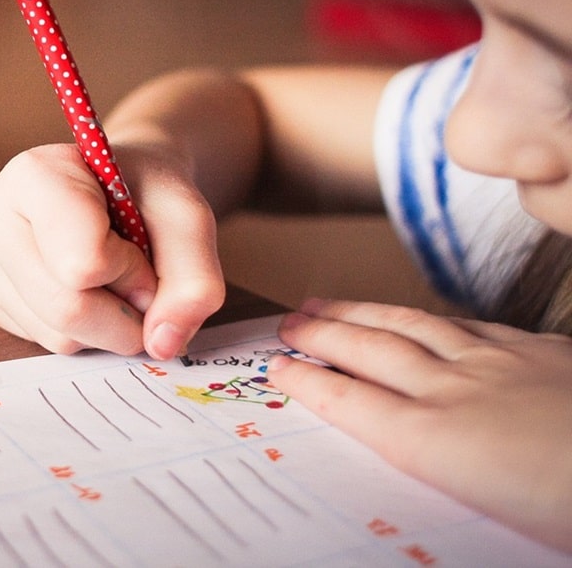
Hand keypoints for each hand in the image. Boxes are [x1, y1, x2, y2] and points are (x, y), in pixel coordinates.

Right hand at [0, 143, 223, 358]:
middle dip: (123, 314)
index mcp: (32, 175)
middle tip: (140, 283)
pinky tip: (83, 290)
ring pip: (56, 335)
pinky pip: (41, 342)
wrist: (114, 188)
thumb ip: (194, 278)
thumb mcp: (187, 217)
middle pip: (66, 309)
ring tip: (109, 280)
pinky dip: (81, 331)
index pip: (83, 263)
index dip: (132, 272)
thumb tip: (163, 344)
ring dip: (105, 326)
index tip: (141, 248)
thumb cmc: (144, 193)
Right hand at [268, 298, 571, 551]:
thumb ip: (438, 473)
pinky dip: (432, 318)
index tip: (277, 368)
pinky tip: (424, 317)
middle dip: (323, 335)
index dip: (309, 381)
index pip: (352, 402)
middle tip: (288, 321)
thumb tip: (406, 455)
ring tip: (329, 303)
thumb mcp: (489, 516)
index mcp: (435, 442)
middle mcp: (456, 393)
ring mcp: (500, 364)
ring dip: (363, 314)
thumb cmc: (568, 506)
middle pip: (372, 352)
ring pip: (414, 327)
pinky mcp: (542, 352)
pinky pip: (469, 324)